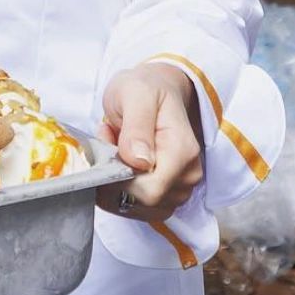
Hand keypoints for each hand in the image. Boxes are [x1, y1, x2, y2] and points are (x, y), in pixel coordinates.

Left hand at [96, 63, 203, 222]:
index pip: (149, 191)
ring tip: (115, 144)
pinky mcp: (169, 192)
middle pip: (143, 202)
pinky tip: (120, 159)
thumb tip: (139, 161)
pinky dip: (122, 186)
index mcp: (181, 152)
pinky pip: (141, 205)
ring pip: (140, 207)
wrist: (158, 87)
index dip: (118, 178)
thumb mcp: (135, 94)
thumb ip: (137, 127)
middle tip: (108, 138)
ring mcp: (180, 187)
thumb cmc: (145, 88)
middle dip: (115, 175)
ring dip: (117, 181)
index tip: (107, 144)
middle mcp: (187, 175)